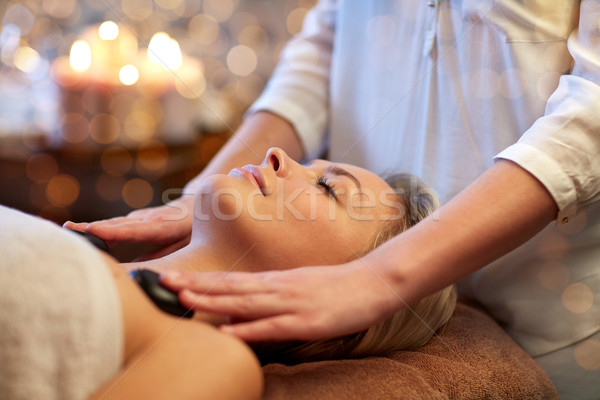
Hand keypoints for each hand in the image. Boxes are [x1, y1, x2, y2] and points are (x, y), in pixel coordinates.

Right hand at [63, 197, 193, 247]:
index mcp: (164, 226)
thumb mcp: (189, 243)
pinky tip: (84, 231)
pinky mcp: (140, 217)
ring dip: (93, 226)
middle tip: (69, 229)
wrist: (204, 202)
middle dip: (95, 227)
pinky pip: (119, 224)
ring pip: (116, 222)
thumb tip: (140, 270)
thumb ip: (166, 255)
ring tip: (69, 229)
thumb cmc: (199, 229)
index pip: (136, 231)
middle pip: (119, 224)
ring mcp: (144, 216)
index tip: (93, 230)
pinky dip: (101, 227)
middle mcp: (150, 218)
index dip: (114, 232)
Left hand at [160, 262, 402, 341]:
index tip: (172, 278)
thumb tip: (240, 307)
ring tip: (184, 299)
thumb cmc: (337, 286)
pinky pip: (273, 326)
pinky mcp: (306, 320)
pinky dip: (248, 328)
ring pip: (245, 302)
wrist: (372, 282)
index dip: (200, 279)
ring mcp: (291, 302)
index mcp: (275, 280)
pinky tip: (228, 331)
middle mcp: (277, 288)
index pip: (231, 279)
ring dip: (213, 300)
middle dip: (195, 285)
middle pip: (230, 286)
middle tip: (162, 282)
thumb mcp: (299, 286)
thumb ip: (270, 295)